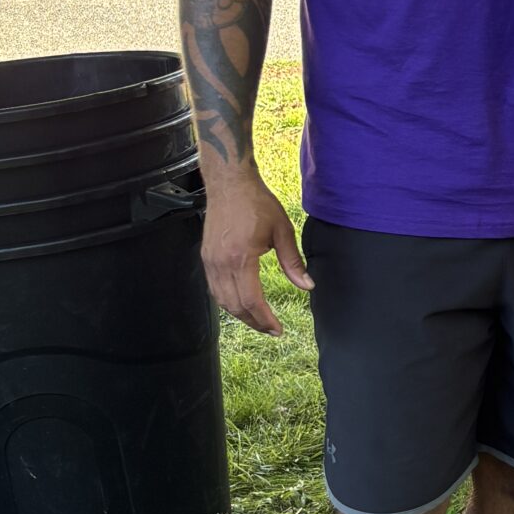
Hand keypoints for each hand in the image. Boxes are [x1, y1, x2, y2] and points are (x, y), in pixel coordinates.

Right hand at [201, 168, 310, 334]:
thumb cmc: (257, 203)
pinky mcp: (206, 257)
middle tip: (271, 330)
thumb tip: (307, 286)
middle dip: (254, 322)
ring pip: (222, 300)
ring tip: (258, 321)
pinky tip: (241, 304)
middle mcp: (221, 264)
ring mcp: (210, 261)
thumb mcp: (282, 230)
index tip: (278, 329)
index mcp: (241, 259)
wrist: (230, 184)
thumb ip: (293, 262)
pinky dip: (228, 301)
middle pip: (235, 306)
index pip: (252, 301)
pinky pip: (214, 288)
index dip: (265, 320)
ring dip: (240, 315)